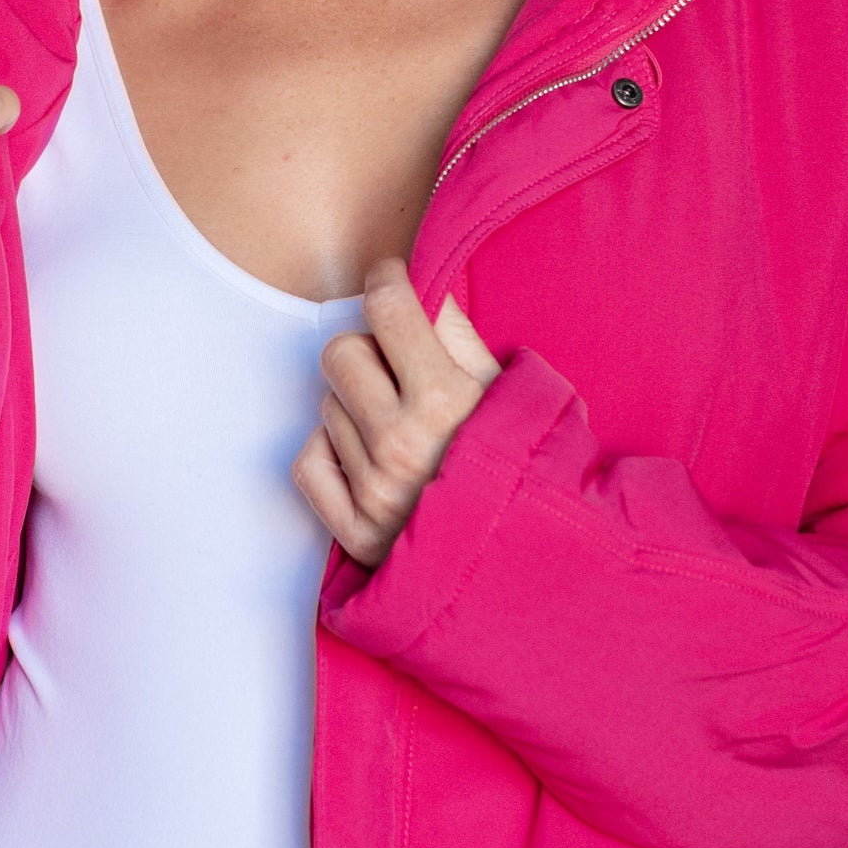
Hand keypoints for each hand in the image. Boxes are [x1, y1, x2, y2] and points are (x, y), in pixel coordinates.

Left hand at [293, 259, 500, 568]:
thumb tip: (419, 285)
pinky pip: (309, 463)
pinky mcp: (355, 533)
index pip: (384, 307)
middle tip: (398, 371)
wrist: (537, 563)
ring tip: (403, 433)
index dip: (387, 283)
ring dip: (356, 409)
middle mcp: (401, 445)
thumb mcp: (512, 391)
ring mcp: (374, 492)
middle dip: (367, 352)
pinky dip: (332, 456)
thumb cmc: (530, 467)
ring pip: (326, 407)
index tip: (391, 285)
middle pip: (339, 353)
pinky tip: (370, 462)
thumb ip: (459, 335)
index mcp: (446, 402)